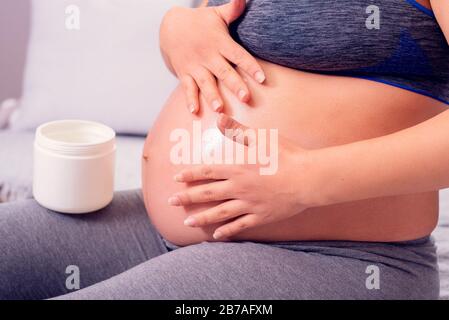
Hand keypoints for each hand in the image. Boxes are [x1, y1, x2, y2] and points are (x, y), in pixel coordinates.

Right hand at [160, 0, 264, 113]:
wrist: (171, 27)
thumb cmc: (200, 23)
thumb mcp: (216, 14)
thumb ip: (233, 10)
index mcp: (220, 43)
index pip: (238, 55)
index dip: (250, 66)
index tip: (262, 78)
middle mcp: (208, 56)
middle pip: (224, 72)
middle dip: (235, 85)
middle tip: (246, 98)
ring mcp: (195, 66)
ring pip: (205, 83)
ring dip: (212, 96)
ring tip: (219, 109)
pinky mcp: (184, 73)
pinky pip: (187, 87)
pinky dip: (190, 99)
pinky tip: (194, 112)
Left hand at [169, 114, 315, 239]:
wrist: (308, 178)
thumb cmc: (286, 155)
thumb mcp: (261, 138)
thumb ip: (237, 130)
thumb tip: (218, 117)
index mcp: (237, 168)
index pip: (207, 172)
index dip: (190, 175)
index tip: (176, 179)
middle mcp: (239, 188)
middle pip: (207, 194)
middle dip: (187, 198)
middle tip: (171, 202)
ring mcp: (249, 204)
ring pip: (220, 213)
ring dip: (202, 218)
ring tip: (187, 223)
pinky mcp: (261, 216)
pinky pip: (240, 225)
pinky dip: (227, 231)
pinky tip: (217, 235)